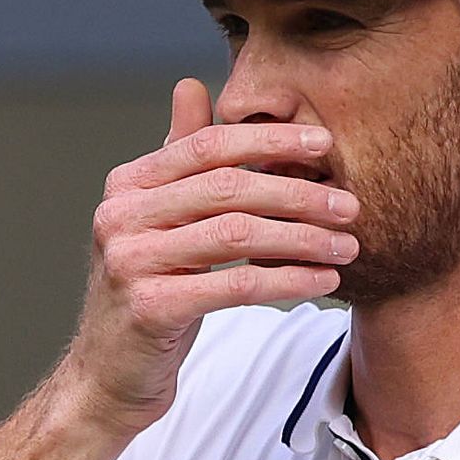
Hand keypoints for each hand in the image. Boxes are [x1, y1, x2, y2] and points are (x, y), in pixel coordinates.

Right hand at [61, 81, 360, 429]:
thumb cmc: (149, 293)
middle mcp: (121, 215)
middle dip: (297, 192)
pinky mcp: (150, 308)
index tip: (324, 144)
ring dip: (302, 238)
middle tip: (350, 204)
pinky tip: (322, 281)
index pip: (208, 146)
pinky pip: (234, 286)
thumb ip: (178, 159)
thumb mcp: (159, 222)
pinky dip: (286, 281)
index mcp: (128, 185)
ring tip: (347, 246)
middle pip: (228, 188)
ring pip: (236, 235)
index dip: (269, 140)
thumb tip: (192, 85)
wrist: (109, 375)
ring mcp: (131, 261)